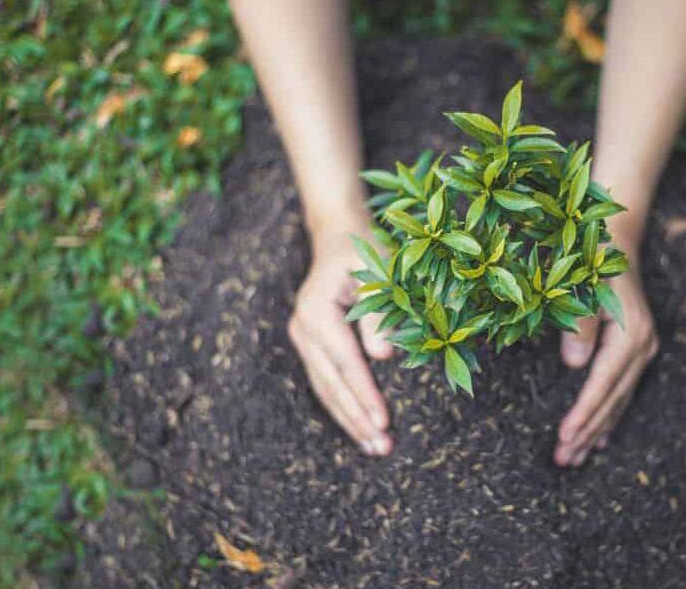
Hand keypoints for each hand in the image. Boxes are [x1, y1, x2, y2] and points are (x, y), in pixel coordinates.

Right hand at [288, 228, 394, 455]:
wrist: (338, 236)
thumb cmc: (365, 251)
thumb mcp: (379, 272)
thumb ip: (379, 314)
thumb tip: (383, 356)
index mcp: (317, 311)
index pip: (345, 362)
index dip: (364, 394)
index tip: (383, 421)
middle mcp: (302, 328)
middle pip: (331, 384)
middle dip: (357, 418)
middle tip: (382, 447)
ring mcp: (302, 339)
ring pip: (325, 389)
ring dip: (349, 420)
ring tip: (374, 448)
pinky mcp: (310, 345)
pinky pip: (325, 382)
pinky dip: (342, 407)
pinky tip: (359, 428)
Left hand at [554, 260, 658, 466]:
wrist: (616, 241)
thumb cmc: (592, 259)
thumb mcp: (582, 283)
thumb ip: (580, 323)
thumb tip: (574, 365)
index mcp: (630, 334)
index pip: (602, 384)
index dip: (583, 413)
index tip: (564, 438)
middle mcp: (642, 346)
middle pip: (612, 399)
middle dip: (587, 432)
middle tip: (562, 460)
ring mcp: (643, 350)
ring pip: (618, 401)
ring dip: (596, 432)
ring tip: (573, 459)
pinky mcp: (638, 351)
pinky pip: (623, 393)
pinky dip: (609, 418)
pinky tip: (599, 442)